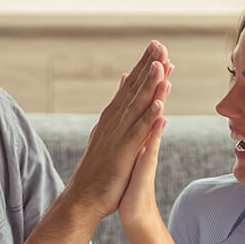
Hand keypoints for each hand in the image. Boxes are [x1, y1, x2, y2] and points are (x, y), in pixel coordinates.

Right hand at [66, 42, 171, 222]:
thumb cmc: (98, 172)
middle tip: (160, 44)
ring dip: (149, 84)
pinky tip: (160, 103)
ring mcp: (118, 137)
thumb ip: (118, 113)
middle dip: (148, 66)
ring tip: (161, 63)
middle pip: (134, 89)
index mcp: (112, 119)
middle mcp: (114, 123)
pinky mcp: (123, 153)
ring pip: (137, 106)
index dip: (143, 66)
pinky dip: (149, 118)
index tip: (156, 47)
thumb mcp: (108, 138)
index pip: (130, 88)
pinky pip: (138, 133)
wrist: (83, 199)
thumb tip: (123, 90)